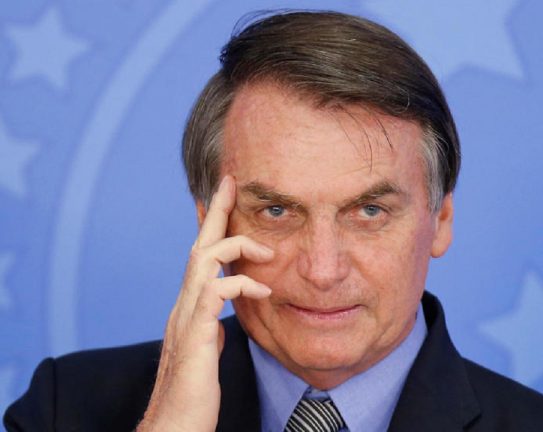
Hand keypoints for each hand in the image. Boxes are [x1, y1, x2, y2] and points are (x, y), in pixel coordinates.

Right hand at [137, 175, 272, 430]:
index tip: (223, 198)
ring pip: (202, 261)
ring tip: (265, 250)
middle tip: (231, 182)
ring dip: (234, 246)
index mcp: (189, 308)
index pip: (200, 257)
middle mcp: (183, 307)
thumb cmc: (192, 395)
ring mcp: (187, 320)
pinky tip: (264, 290)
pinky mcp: (196, 337)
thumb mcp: (206, 350)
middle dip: (214, 212)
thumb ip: (211, 326)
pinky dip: (241, 284)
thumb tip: (222, 311)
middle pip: (197, 246)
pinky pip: (216, 294)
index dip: (211, 227)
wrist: (173, 427)